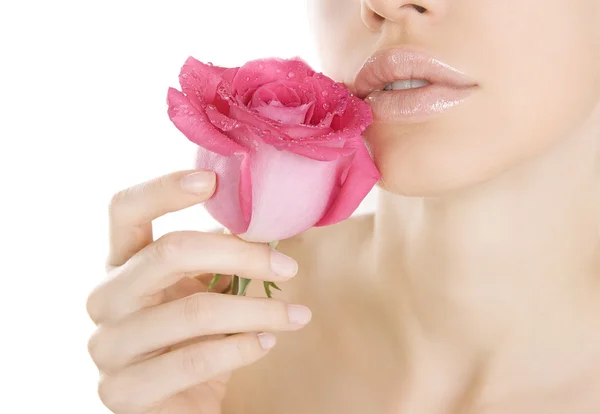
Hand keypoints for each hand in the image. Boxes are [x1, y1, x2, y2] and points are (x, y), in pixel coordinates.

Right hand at [86, 170, 311, 413]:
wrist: (182, 405)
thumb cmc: (197, 337)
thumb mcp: (204, 288)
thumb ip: (217, 256)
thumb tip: (259, 221)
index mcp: (122, 264)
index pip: (125, 210)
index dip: (164, 188)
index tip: (214, 180)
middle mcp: (105, 298)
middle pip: (168, 252)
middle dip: (240, 254)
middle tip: (287, 265)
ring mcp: (107, 346)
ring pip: (193, 310)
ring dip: (257, 310)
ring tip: (297, 314)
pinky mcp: (122, 392)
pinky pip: (194, 360)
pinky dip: (242, 348)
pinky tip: (268, 342)